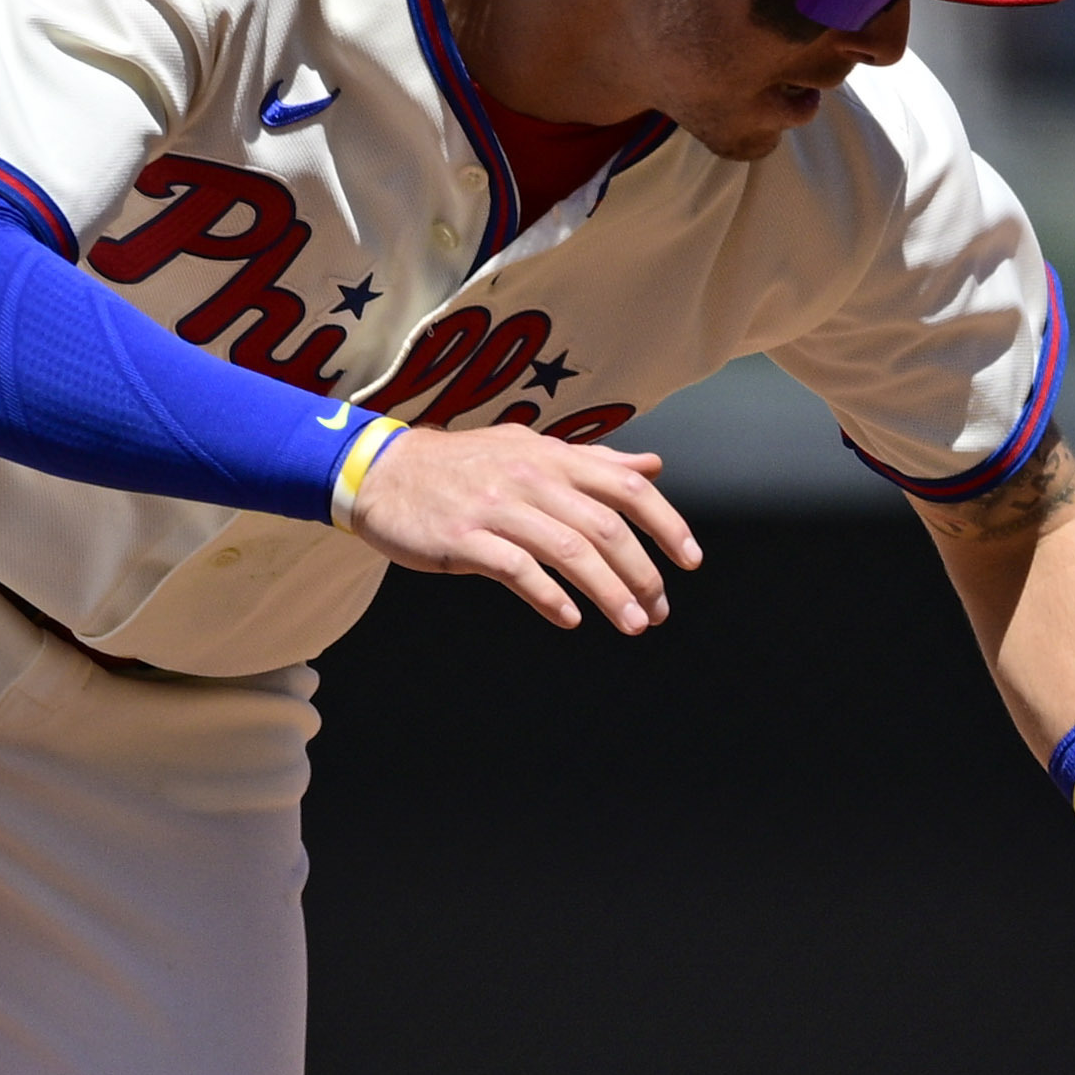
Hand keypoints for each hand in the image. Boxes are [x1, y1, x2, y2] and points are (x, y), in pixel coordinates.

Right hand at [347, 420, 700, 633]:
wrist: (384, 472)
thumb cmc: (462, 466)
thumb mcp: (530, 450)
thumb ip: (592, 462)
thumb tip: (651, 468)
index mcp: (554, 458)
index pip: (628, 489)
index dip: (667, 525)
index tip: (689, 561)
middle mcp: (533, 479)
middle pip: (606, 528)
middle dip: (642, 573)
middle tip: (658, 610)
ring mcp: (498, 509)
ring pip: (570, 552)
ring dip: (609, 592)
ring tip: (632, 623)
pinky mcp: (464, 539)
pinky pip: (517, 570)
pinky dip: (549, 597)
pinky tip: (571, 619)